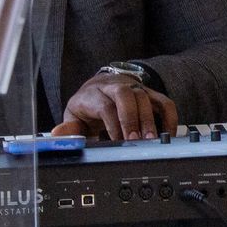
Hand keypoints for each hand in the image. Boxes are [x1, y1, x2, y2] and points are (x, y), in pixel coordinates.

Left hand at [52, 71, 178, 141]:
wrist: (101, 86)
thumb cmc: (88, 107)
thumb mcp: (74, 117)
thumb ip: (69, 128)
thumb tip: (57, 135)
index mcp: (93, 94)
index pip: (104, 105)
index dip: (112, 123)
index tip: (117, 141)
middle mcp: (114, 87)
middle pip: (125, 94)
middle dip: (132, 117)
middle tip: (136, 139)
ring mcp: (133, 88)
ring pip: (144, 96)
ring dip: (149, 119)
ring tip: (151, 140)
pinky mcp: (148, 93)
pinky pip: (163, 101)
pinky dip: (169, 117)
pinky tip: (168, 133)